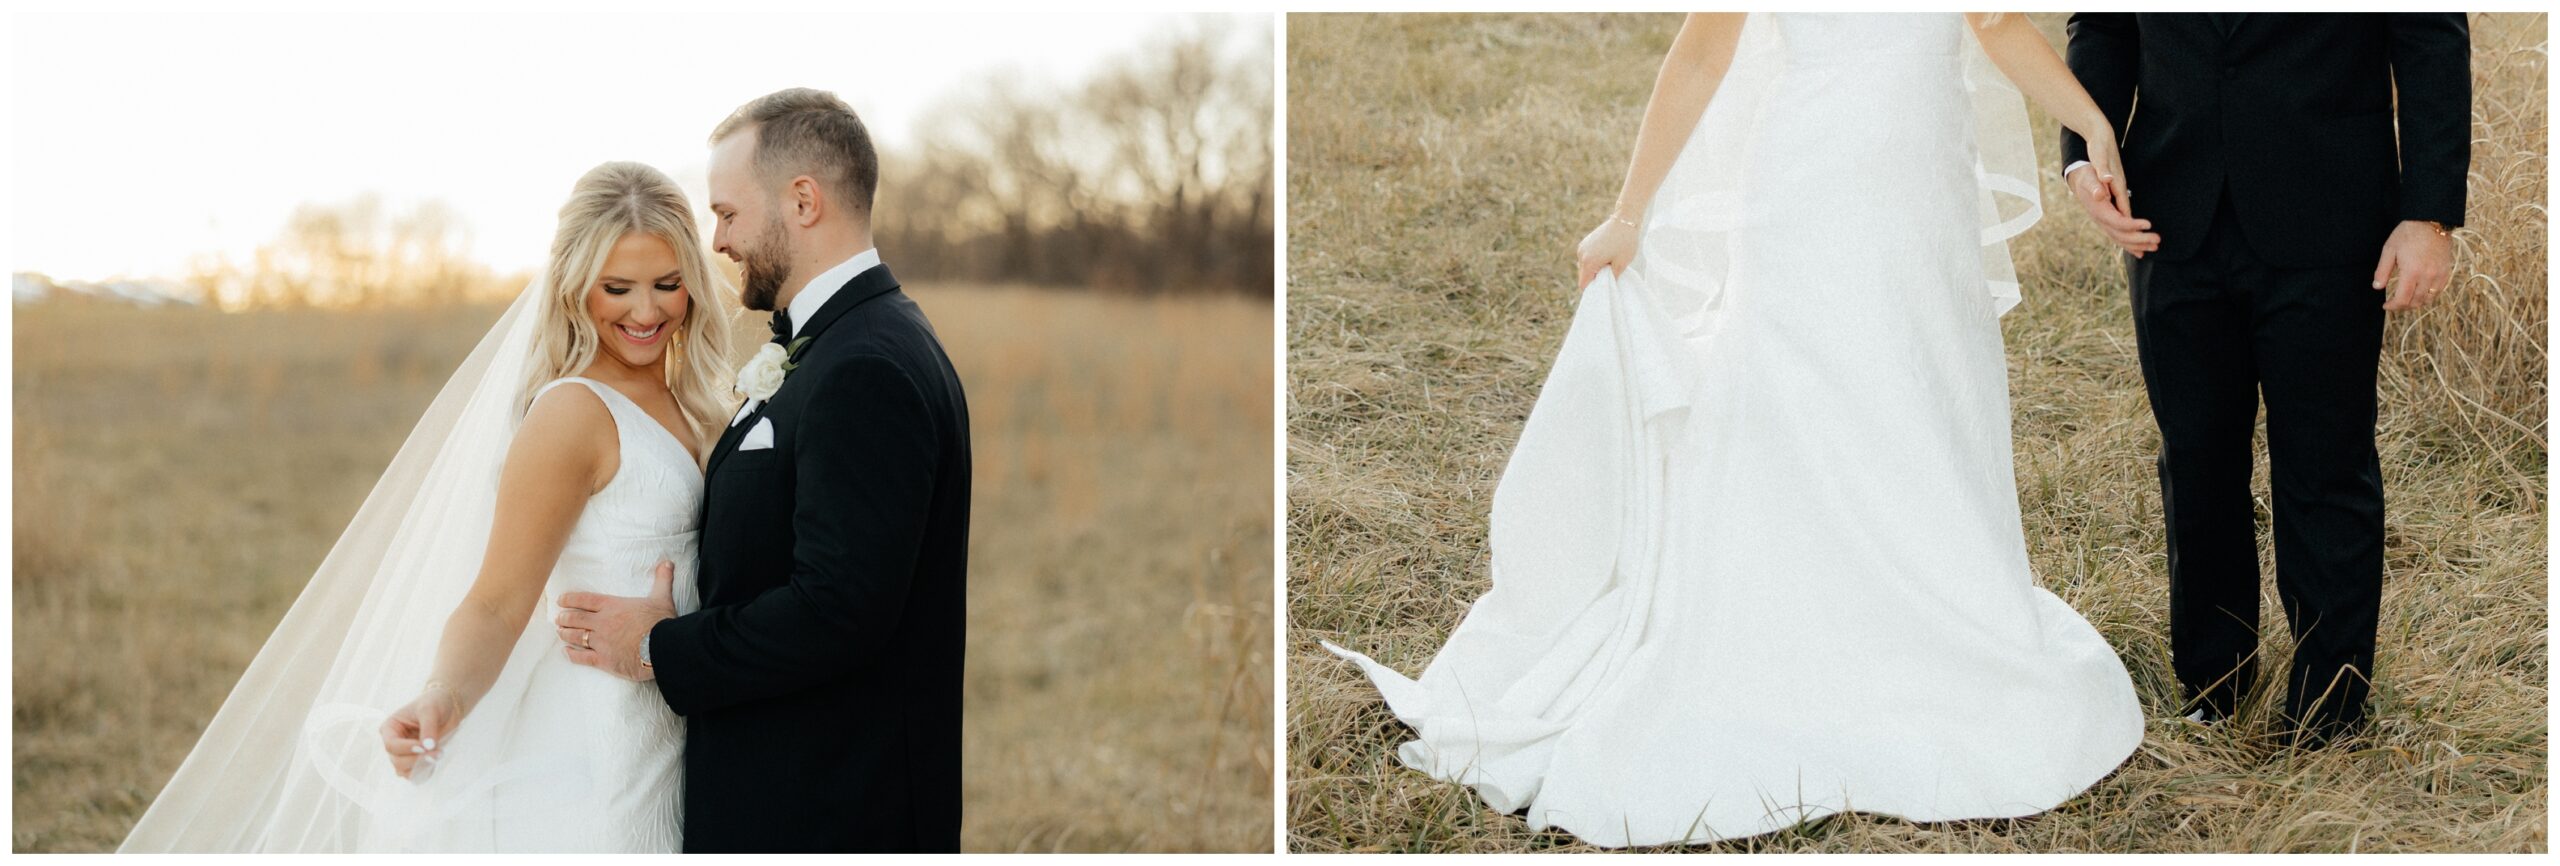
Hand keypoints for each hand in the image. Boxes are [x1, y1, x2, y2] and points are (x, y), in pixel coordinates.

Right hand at [380, 682, 460, 780]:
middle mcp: (394, 742)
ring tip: (438, 756)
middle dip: (417, 759)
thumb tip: (427, 747)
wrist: (448, 706)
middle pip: (396, 760)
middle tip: (438, 753)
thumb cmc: (434, 703)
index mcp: (390, 728)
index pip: (391, 745)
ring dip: (420, 767)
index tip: (424, 746)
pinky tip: (434, 764)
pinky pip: (413, 774)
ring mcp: (403, 753)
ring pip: (403, 770)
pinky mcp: (415, 760)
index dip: (406, 749)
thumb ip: (428, 728)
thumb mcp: (430, 710)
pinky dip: (423, 773)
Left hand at [555, 560, 676, 681]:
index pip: (586, 600)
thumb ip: (661, 579)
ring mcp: (601, 642)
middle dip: (565, 618)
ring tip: (560, 632)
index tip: (561, 600)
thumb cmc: (661, 622)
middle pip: (576, 619)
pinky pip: (583, 657)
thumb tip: (667, 563)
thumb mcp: (662, 597)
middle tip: (559, 618)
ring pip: (576, 637)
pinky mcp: (604, 660)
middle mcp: (602, 623)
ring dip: (566, 634)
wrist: (663, 647)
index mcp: (613, 606)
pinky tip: (566, 652)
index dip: (571, 599)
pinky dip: (572, 655)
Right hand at [1575, 215, 1640, 288]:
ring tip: (1608, 264)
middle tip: (1609, 275)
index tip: (1603, 288)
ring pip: (1584, 266)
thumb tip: (1606, 285)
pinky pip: (1586, 257)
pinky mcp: (1585, 241)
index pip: (1583, 284)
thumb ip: (1611, 278)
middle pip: (1583, 275)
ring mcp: (1582, 246)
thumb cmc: (1625, 242)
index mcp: (1588, 262)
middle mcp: (1581, 254)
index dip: (1592, 288)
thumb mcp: (1621, 264)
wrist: (1625, 219)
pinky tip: (1606, 256)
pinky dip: (1593, 260)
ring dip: (1594, 268)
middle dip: (1594, 278)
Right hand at [2067, 136, 2157, 257]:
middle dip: (2139, 239)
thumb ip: (2095, 186)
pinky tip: (2141, 252)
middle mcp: (2101, 221)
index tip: (2148, 224)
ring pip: (2120, 240)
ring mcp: (2104, 224)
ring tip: (2155, 247)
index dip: (2132, 225)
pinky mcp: (2108, 224)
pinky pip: (2119, 238)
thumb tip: (2100, 194)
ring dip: (2138, 245)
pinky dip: (2130, 246)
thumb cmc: (2088, 177)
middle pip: (2120, 235)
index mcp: (2099, 211)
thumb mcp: (2090, 177)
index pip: (2117, 222)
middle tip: (2157, 240)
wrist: (2079, 180)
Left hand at [2374, 220, 2453, 311]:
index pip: (2403, 299)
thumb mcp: (2389, 250)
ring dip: (2416, 303)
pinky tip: (2420, 293)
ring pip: (2429, 298)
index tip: (2386, 306)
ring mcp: (2439, 274)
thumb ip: (2382, 271)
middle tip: (2395, 305)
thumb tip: (2377, 287)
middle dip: (2403, 306)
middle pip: (2416, 302)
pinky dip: (2429, 296)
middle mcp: (2427, 276)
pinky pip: (2439, 290)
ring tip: (2406, 301)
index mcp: (2412, 272)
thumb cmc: (2408, 234)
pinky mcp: (2446, 271)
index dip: (2393, 306)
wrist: (2431, 222)